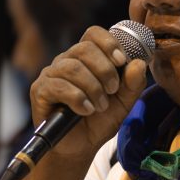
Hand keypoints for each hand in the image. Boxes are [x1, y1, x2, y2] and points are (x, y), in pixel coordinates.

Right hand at [29, 26, 147, 161]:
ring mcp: (51, 74)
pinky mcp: (40, 90)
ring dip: (92, 88)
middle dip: (104, 70)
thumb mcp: (123, 103)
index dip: (108, 42)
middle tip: (113, 90)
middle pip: (84, 48)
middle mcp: (67, 60)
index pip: (93, 33)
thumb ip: (133, 84)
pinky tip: (85, 110)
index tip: (121, 61)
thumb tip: (139, 63)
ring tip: (100, 107)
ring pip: (72, 67)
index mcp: (87, 58)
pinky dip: (77, 98)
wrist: (81, 146)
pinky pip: (58, 86)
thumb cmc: (100, 120)